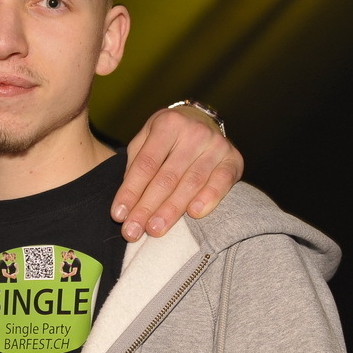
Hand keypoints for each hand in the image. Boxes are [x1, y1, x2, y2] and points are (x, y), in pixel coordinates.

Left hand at [111, 105, 243, 240]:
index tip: (117, 215)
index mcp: (168, 124)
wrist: (202, 120)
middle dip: (147, 207)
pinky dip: (209, 199)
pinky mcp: (234, 159)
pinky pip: (221, 182)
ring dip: (171, 210)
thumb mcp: (146, 138)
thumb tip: (128, 200)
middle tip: (133, 231)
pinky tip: (194, 214)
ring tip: (155, 230)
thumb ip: (136, 163)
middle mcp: (194, 132)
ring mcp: (216, 145)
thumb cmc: (168, 136)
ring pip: (191, 183)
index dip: (130, 191)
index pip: (145, 164)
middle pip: (167, 177)